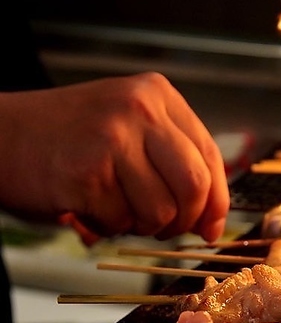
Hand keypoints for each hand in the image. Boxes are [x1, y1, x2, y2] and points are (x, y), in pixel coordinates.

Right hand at [0, 72, 229, 241]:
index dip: (216, 200)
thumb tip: (211, 223)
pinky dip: (109, 227)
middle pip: (195, 185)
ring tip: (118, 208)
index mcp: (157, 96)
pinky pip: (121, 222)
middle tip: (166, 227)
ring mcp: (112, 139)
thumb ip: (175, 166)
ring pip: (162, 211)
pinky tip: (90, 207)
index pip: (210, 155)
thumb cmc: (72, 138)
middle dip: (186, 219)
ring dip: (143, 226)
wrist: (1, 133)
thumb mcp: (132, 131)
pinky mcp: (86, 173)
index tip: (210, 226)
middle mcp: (140, 109)